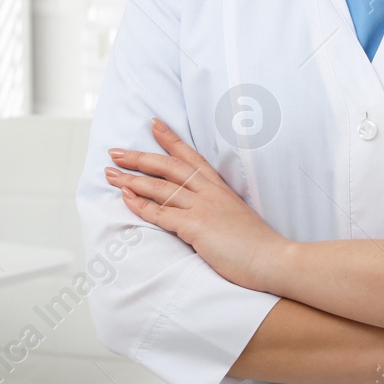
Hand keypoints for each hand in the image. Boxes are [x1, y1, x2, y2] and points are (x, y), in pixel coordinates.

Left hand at [105, 118, 287, 293]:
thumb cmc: (257, 245)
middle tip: (115, 152)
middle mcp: (209, 192)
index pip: (191, 156)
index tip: (153, 123)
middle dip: (139, 157)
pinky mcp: (197, 226)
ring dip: (131, 179)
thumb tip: (199, 210)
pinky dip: (140, 205)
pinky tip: (126, 198)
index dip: (170, 138)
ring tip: (109, 173)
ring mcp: (203, 207)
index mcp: (220, 188)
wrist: (275, 260)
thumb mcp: (236, 216)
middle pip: (168, 166)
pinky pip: (161, 213)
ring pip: (160, 187)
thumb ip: (216, 208)